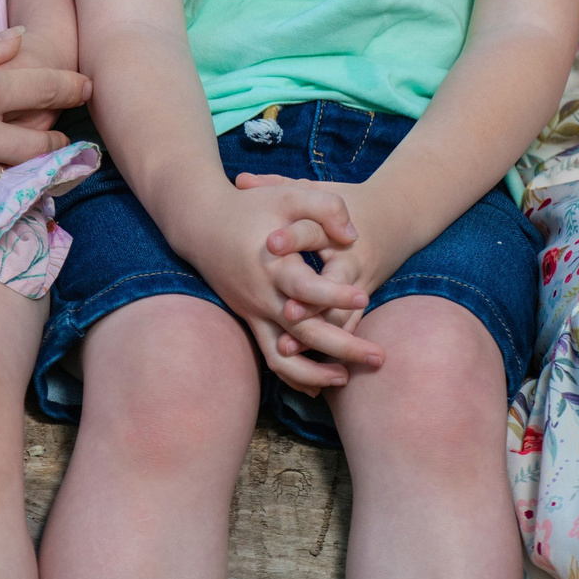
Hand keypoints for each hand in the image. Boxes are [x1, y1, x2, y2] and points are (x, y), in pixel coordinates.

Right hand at [172, 179, 376, 391]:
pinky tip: (318, 384)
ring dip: (314, 374)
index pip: (305, 288)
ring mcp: (253, 313)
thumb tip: (353, 236)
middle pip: (302, 335)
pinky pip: (271, 358)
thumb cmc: (249, 207)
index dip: (334, 295)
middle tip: (379, 357)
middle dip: (342, 349)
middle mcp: (262, 297)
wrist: (200, 224)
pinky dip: (294, 375)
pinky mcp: (250, 321)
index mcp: (273, 267)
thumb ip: (325, 208)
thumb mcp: (288, 195)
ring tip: (347, 378)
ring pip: (282, 359)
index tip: (363, 297)